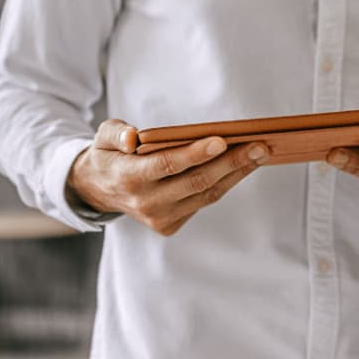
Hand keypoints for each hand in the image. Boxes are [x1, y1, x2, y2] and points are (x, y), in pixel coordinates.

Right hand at [67, 119, 266, 235]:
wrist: (98, 190)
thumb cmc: (109, 154)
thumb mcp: (103, 136)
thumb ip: (116, 133)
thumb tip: (132, 137)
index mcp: (129, 178)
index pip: (167, 165)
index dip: (195, 153)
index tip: (221, 140)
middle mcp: (146, 203)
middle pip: (196, 182)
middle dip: (231, 163)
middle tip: (259, 145)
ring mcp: (159, 218)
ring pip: (206, 195)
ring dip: (235, 174)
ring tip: (258, 153)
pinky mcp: (169, 226)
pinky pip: (203, 202)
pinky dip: (224, 184)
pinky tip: (241, 167)